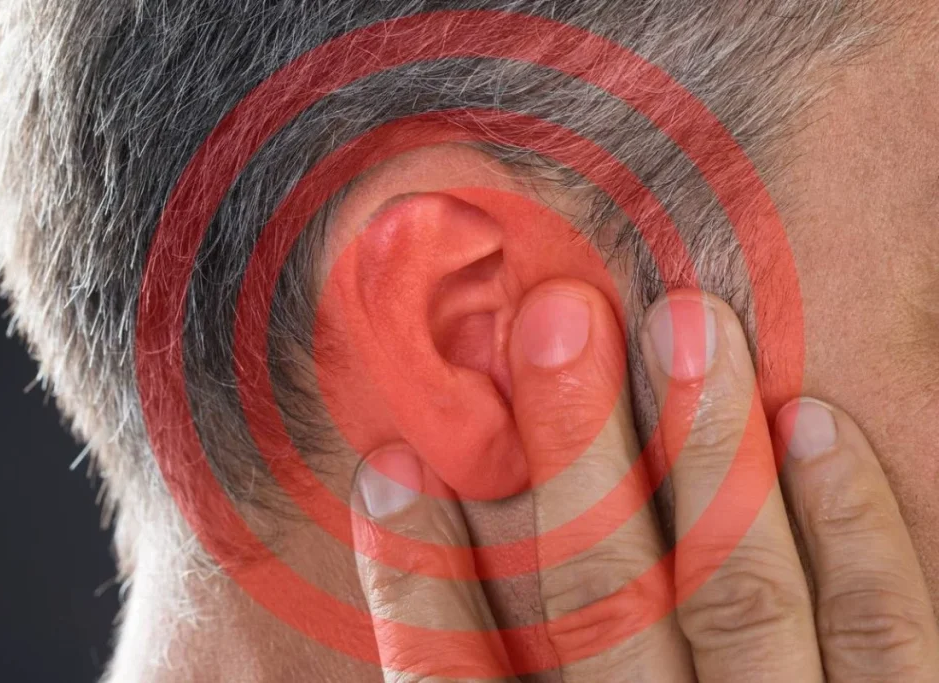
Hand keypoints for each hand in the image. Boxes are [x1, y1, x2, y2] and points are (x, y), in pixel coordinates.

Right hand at [349, 281, 938, 680]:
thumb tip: (426, 566)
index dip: (414, 578)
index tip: (387, 465)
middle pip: (602, 612)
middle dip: (575, 456)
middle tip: (556, 321)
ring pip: (743, 602)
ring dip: (709, 457)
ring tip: (686, 326)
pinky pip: (884, 635)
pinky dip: (855, 526)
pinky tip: (813, 420)